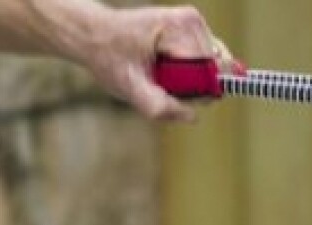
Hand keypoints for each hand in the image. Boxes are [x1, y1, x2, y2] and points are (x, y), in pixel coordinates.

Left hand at [78, 5, 238, 121]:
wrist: (95, 35)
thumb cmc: (111, 58)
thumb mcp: (129, 87)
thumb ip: (160, 107)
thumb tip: (192, 116)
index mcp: (179, 28)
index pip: (210, 72)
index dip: (193, 92)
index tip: (167, 91)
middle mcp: (192, 21)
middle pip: (216, 72)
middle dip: (193, 87)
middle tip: (160, 83)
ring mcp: (196, 24)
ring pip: (216, 70)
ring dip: (192, 82)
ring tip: (162, 74)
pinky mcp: (196, 29)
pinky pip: (210, 63)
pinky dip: (192, 74)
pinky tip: (170, 69)